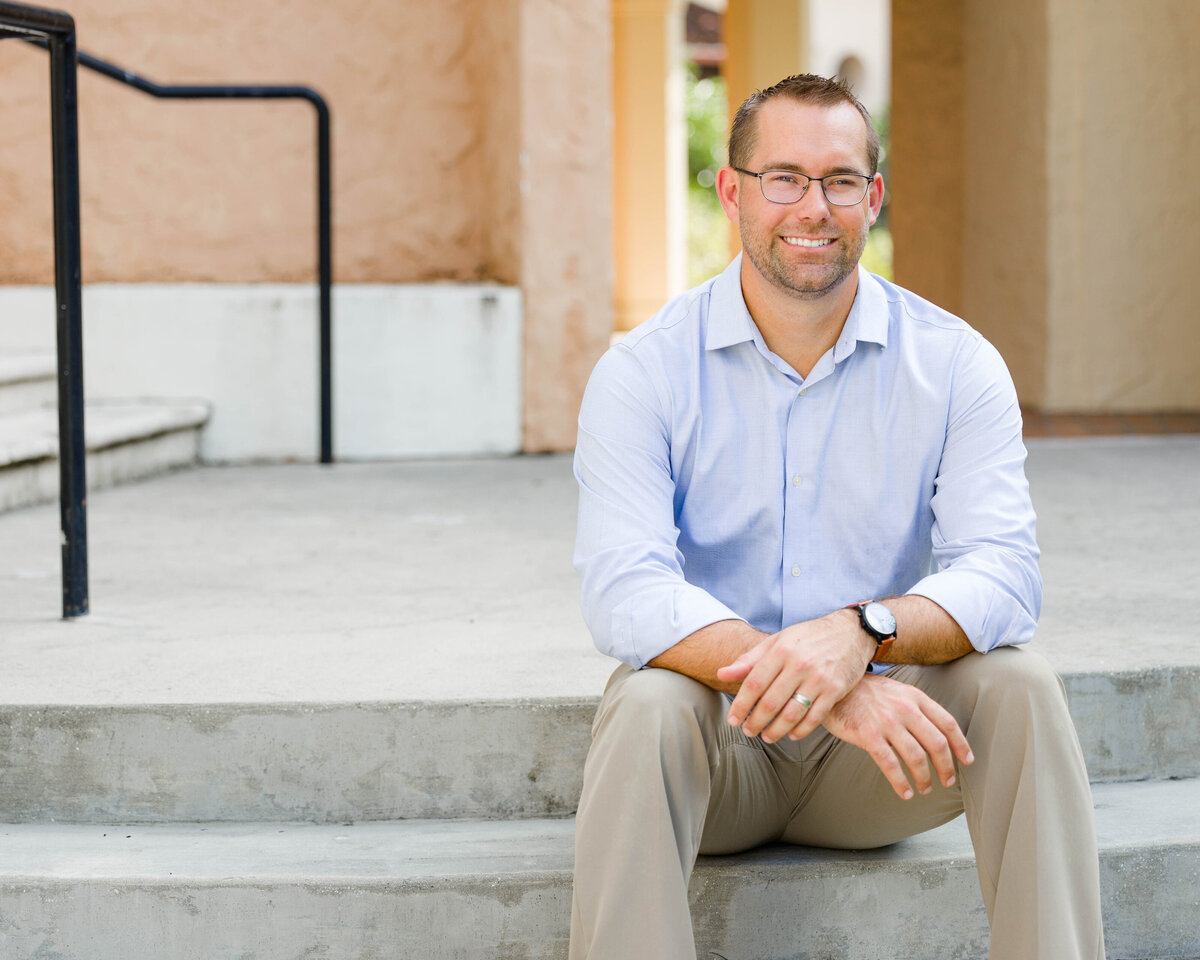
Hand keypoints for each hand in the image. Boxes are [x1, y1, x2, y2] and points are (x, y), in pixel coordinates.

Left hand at [716, 611, 872, 742]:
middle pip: (771, 702)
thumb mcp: (777, 641)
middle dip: (755, 722)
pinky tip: (791, 734)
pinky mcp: (836, 690)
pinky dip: (801, 730)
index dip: (741, 705)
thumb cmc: (809, 637)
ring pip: (792, 714)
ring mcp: (819, 678)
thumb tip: (721, 674)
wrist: (851, 632)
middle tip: (748, 731)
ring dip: (776, 730)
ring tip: (766, 736)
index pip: (754, 683)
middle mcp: (799, 664)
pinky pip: (815, 717)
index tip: (733, 720)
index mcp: (781, 650)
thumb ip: (749, 659)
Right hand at [820, 673, 973, 799]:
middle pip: (937, 743)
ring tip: (924, 788)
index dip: (961, 745)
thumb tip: (938, 733)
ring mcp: (886, 722)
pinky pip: (890, 764)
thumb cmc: (866, 692)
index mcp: (915, 697)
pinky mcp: (868, 735)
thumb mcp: (897, 691)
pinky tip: (905, 792)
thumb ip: (916, 708)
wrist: (834, 687)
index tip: (967, 761)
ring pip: (916, 757)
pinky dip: (900, 782)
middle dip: (946, 768)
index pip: (947, 723)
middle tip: (947, 781)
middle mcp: (904, 708)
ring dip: (924, 778)